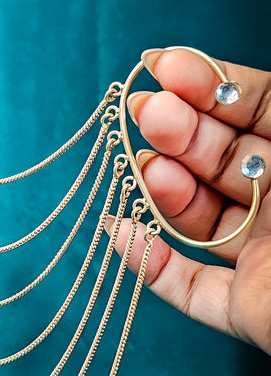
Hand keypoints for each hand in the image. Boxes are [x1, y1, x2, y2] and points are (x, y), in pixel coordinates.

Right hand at [112, 47, 270, 353]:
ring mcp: (268, 258)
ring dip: (164, 189)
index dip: (212, 85)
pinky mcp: (250, 311)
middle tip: (147, 112)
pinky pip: (191, 288)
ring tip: (145, 166)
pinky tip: (119, 229)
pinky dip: (149, 264)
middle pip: (220, 158)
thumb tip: (240, 73)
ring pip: (200, 218)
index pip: (256, 110)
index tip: (166, 65)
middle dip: (182, 130)